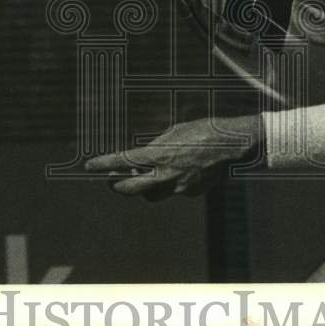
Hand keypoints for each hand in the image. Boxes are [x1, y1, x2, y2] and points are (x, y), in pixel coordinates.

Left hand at [84, 116, 261, 200]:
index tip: (90, 166)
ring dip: (142, 187)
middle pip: (130, 190)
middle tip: (111, 178)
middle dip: (116, 185)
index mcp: (159, 155)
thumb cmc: (205, 130)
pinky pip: (172, 191)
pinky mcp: (191, 192)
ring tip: (142, 175)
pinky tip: (176, 170)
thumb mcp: (175, 131)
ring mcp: (179, 187)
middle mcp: (166, 175)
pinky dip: (168, 183)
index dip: (103, 164)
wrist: (235, 145)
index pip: (122, 162)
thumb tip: (143, 157)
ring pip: (150, 195)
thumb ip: (157, 146)